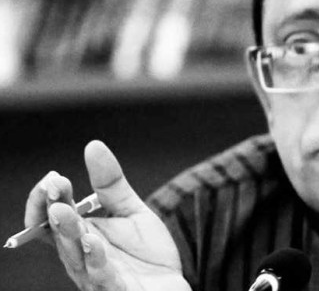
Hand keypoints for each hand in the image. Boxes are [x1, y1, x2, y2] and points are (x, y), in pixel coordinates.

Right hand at [24, 140, 190, 290]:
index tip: (54, 178)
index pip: (50, 219)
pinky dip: (95, 262)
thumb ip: (111, 184)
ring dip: (68, 233)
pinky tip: (92, 242)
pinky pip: (102, 279)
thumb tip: (93, 146)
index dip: (45, 200)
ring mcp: (97, 276)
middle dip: (55, 211)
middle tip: (55, 189)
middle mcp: (82, 257)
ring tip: (64, 211)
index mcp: (80, 237)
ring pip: (75, 256)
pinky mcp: (117, 290)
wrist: (170, 287)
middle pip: (60, 235)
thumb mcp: (131, 211)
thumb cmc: (146, 255)